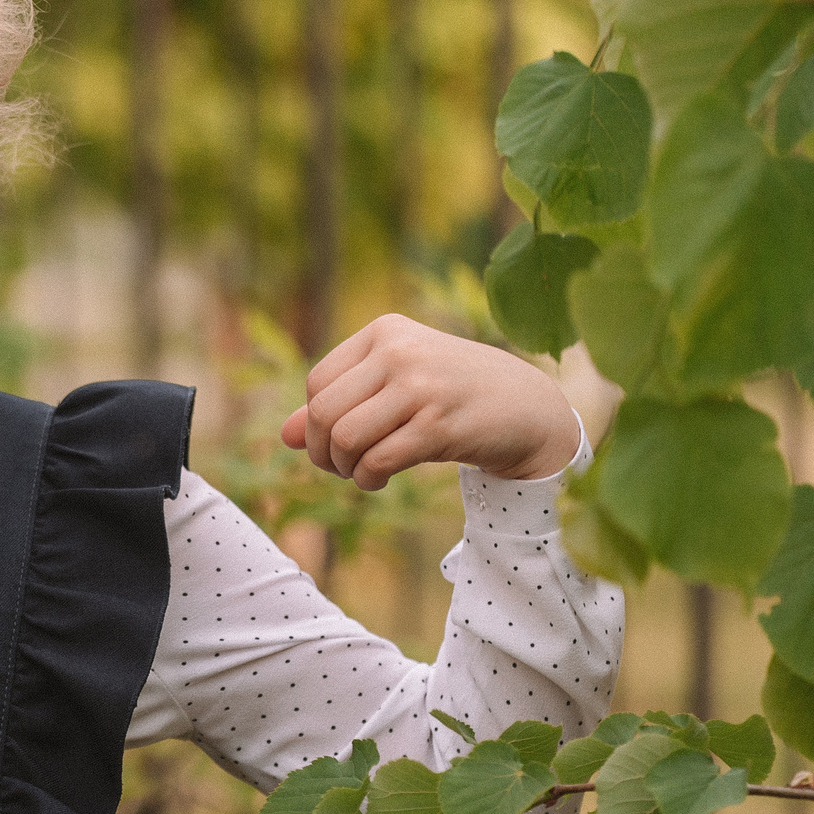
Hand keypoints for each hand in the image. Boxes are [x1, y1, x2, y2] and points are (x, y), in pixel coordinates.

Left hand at [281, 314, 581, 490]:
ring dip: (345, 469)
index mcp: (385, 332)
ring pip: (346, 438)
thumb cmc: (452, 395)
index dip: (314, 423)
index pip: (316, 383)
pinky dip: (368, 479)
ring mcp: (421, 386)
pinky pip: (377, 460)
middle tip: (341, 468)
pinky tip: (380, 480)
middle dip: (323, 452)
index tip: (335, 443)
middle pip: (324, 412)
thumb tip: (284, 436)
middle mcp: (400, 352)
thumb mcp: (394, 387)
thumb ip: (340, 404)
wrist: (528, 409)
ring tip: (363, 474)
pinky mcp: (439, 424)